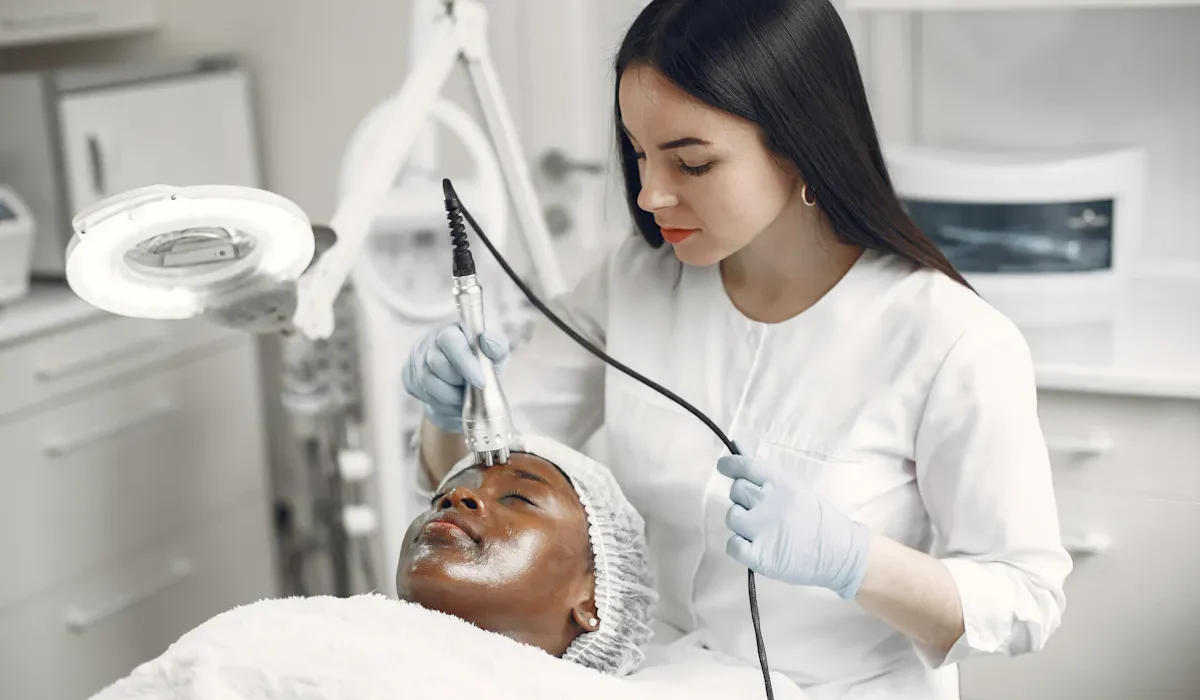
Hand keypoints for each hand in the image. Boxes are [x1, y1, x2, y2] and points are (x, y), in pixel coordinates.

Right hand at [401, 323, 509, 433]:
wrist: (466, 393)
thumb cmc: (482, 369)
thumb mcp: (496, 358)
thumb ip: (496, 347)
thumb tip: (487, 339)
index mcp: (451, 331)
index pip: (449, 340)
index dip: (465, 362)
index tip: (481, 382)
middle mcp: (429, 341)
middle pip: (436, 363)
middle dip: (457, 382)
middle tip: (472, 388)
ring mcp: (415, 359)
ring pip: (427, 382)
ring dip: (450, 396)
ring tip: (463, 396)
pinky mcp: (408, 377)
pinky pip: (420, 393)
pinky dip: (440, 403)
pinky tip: (450, 400)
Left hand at [718, 447, 870, 598]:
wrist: (840, 552)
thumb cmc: (818, 518)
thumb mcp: (795, 486)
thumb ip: (763, 470)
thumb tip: (737, 445)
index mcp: (779, 483)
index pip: (744, 466)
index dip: (730, 465)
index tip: (725, 467)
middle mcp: (767, 502)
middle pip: (736, 491)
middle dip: (743, 498)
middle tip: (761, 509)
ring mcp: (761, 530)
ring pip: (732, 517)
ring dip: (742, 522)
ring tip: (762, 529)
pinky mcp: (759, 556)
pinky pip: (732, 545)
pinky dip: (739, 546)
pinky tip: (754, 546)